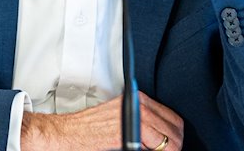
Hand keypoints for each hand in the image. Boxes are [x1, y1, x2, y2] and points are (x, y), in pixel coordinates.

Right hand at [21, 92, 183, 150]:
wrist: (68, 133)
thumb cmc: (90, 127)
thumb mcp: (120, 114)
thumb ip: (143, 120)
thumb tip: (162, 137)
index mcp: (138, 99)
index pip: (172, 118)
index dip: (175, 135)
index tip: (172, 144)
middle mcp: (140, 107)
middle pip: (175, 129)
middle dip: (175, 145)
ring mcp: (136, 121)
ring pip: (169, 141)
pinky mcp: (129, 136)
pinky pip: (153, 150)